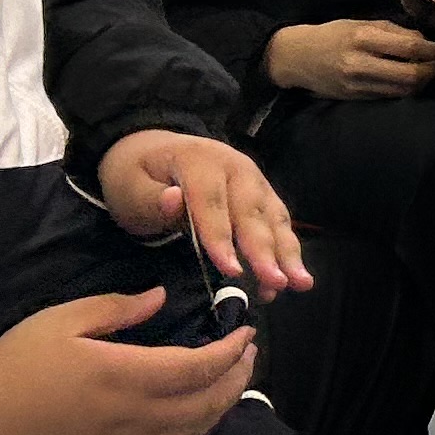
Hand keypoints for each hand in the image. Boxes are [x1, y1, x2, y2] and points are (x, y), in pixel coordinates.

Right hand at [0, 290, 257, 434]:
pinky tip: (195, 410)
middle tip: (249, 354)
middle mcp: (137, 415)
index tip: (247, 331)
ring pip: (192, 430)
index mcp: (127, 376)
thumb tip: (161, 299)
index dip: (230, 352)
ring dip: (222, 406)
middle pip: (207, 404)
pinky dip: (195, 426)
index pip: (198, 367)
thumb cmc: (15, 368)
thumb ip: (116, 309)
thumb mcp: (60, 321)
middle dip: (236, 379)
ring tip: (232, 381)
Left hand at [93, 128, 309, 297]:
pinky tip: (292, 276)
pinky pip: (278, 221)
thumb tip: (175, 200)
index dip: (221, 238)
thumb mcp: (132, 188)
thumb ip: (153, 199)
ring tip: (301, 283)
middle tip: (277, 282)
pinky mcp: (262, 194)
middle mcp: (235, 165)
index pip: (210, 202)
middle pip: (250, 211)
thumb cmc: (139, 176)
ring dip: (288, 252)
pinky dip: (287, 249)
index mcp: (199, 159)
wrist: (153, 151)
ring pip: (273, 217)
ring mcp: (254, 178)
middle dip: (265, 250)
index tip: (232, 272)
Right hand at [264, 18, 434, 100]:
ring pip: (403, 90)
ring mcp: (358, 85)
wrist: (297, 57)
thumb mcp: (361, 23)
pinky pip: (390, 96)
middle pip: (411, 75)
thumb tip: (425, 40)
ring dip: (424, 83)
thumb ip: (393, 31)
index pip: (410, 47)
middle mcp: (362, 63)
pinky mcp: (357, 99)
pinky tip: (415, 83)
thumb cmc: (332, 35)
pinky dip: (406, 90)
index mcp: (364, 37)